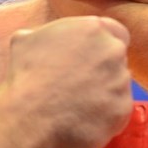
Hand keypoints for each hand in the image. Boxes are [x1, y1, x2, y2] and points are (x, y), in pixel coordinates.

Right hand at [5, 16, 132, 147]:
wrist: (31, 118)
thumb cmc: (26, 77)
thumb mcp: (25, 41)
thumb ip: (44, 34)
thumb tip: (37, 38)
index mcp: (93, 28)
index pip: (114, 31)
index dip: (102, 45)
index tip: (91, 57)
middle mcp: (113, 50)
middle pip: (116, 58)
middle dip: (102, 68)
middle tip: (80, 82)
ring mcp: (121, 80)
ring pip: (118, 84)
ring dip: (103, 92)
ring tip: (77, 104)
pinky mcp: (123, 108)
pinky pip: (117, 110)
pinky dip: (104, 114)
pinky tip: (83, 118)